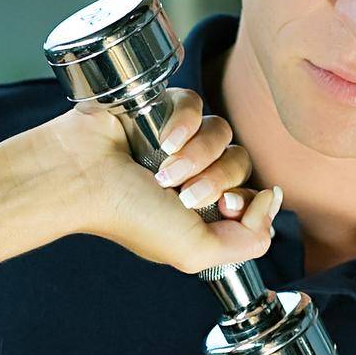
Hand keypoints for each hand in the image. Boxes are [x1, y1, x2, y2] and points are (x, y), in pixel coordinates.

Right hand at [26, 89, 280, 272]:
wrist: (83, 179)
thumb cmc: (129, 217)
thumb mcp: (197, 252)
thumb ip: (249, 242)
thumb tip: (272, 200)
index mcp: (202, 211)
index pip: (252, 196)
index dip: (247, 201)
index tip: (225, 208)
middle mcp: (194, 176)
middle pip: (241, 163)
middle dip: (218, 179)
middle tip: (185, 193)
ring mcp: (180, 141)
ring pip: (222, 131)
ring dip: (199, 154)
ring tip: (165, 169)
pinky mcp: (164, 108)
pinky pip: (197, 102)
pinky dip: (182, 122)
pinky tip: (160, 138)